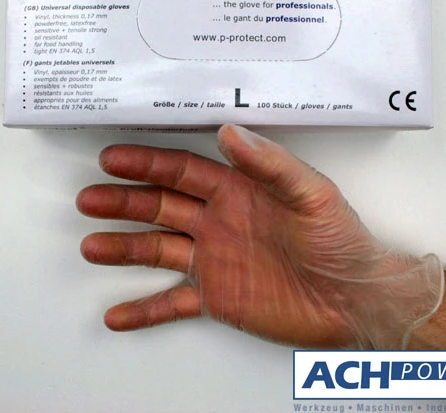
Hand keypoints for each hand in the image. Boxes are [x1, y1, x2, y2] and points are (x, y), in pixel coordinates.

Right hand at [77, 125, 442, 348]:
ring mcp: (215, 261)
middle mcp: (219, 223)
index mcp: (238, 193)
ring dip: (124, 248)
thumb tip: (232, 132)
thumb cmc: (343, 243)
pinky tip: (118, 313)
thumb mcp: (311, 194)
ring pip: (157, 250)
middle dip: (123, 202)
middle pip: (160, 206)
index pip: (182, 172)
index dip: (147, 163)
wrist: (357, 300)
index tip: (114, 158)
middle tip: (89, 198)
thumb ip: (270, 164)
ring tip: (92, 246)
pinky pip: (172, 304)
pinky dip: (144, 310)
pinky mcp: (218, 298)